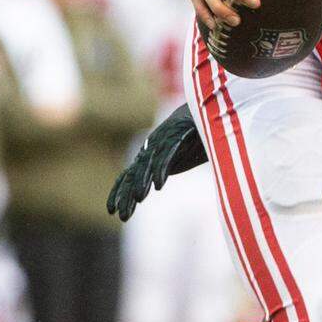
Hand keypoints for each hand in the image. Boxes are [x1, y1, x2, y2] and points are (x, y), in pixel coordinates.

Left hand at [107, 104, 206, 221]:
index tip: (111, 211)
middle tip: (121, 215)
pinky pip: (168, 153)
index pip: (128, 175)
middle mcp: (152, 146)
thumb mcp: (180, 155)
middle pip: (135, 173)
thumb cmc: (194, 133)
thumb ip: (168, 164)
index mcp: (149, 153)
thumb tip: (157, 180)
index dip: (120, 192)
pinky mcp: (178, 133)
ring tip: (139, 199)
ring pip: (148, 164)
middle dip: (127, 195)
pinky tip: (159, 184)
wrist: (209, 106)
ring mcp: (164, 139)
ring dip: (143, 182)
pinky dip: (163, 168)